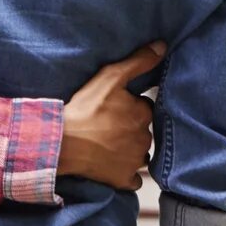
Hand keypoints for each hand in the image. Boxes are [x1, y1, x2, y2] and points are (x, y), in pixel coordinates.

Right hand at [59, 42, 164, 190]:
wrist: (63, 143)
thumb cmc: (85, 109)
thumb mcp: (110, 77)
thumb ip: (138, 62)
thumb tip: (162, 46)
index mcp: (143, 114)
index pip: (144, 108)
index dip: (131, 107)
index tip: (115, 107)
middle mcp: (144, 139)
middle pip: (143, 131)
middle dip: (131, 128)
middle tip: (109, 125)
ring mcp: (135, 161)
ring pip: (140, 153)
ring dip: (130, 150)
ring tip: (109, 144)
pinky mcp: (123, 179)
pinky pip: (132, 178)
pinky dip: (126, 173)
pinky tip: (113, 165)